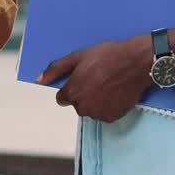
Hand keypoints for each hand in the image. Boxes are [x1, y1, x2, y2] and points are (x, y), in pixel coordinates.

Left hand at [37, 36, 152, 122]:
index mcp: (73, 92)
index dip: (71, 87)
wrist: (136, 63)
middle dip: (83, 94)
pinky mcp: (112, 117)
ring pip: (90, 110)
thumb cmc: (107, 56)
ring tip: (107, 84)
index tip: (82, 78)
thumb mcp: (77, 57)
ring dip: (95, 101)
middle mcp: (83, 107)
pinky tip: (114, 92)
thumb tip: (39, 80)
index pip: (62, 98)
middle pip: (76, 104)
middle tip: (97, 78)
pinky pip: (104, 114)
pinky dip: (107, 106)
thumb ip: (55, 70)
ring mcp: (99, 114)